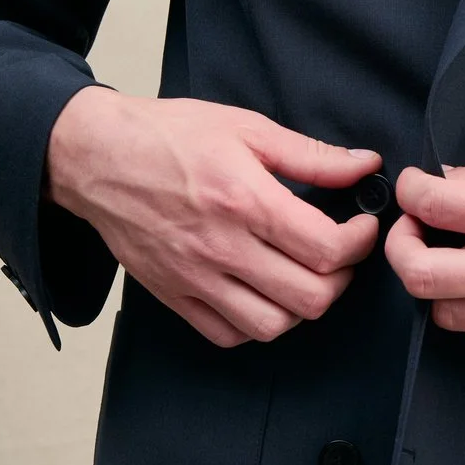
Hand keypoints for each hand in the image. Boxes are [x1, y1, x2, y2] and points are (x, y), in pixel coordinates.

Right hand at [45, 87, 382, 347]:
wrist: (100, 157)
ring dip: (303, 306)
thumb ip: (312, 155)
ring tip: (308, 274)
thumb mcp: (249, 128)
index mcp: (246, 201)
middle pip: (308, 297)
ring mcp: (195, 279)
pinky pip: (228, 335)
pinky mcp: (174, 297)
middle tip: (343, 252)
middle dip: (342, 277)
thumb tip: (364, 165)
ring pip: (272, 326)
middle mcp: (222, 248)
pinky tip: (266, 292)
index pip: (324, 248)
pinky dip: (258, 324)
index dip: (360, 243)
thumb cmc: (172, 135)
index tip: (363, 227)